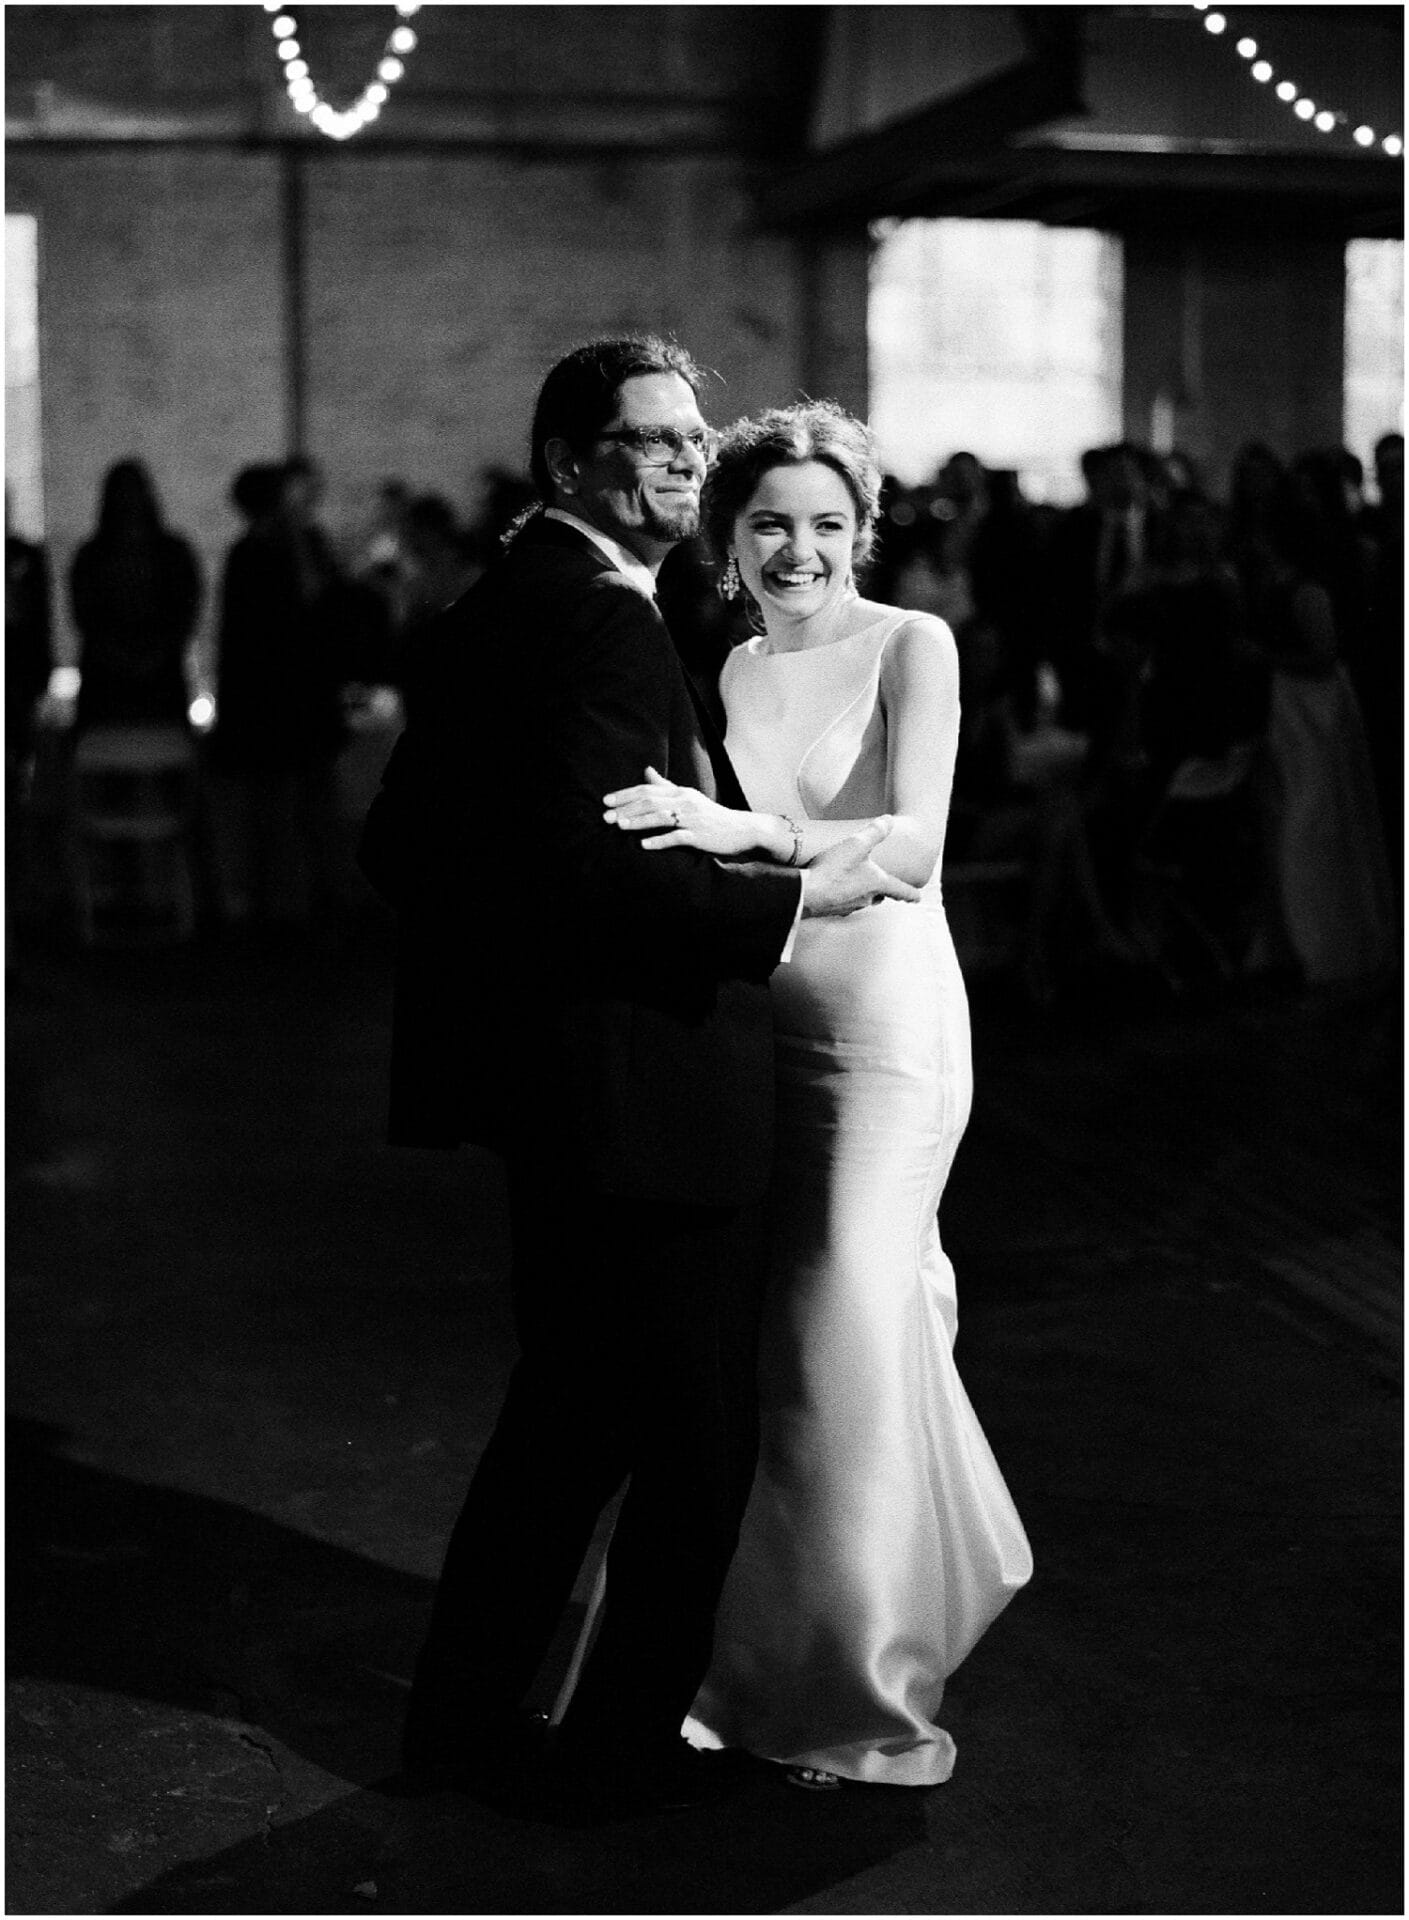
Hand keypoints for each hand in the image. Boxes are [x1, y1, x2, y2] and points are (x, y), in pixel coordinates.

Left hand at [603, 766, 765, 857]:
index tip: (606, 801)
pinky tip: (644, 845)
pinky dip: (659, 841)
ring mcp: (692, 818)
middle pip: (650, 801)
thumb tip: (646, 770)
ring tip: (619, 826)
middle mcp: (685, 801)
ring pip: (660, 817)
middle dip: (626, 808)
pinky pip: (676, 837)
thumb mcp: (688, 796)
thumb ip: (666, 786)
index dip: (625, 794)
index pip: (648, 789)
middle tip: (605, 817)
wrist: (742, 829)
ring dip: (638, 822)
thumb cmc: (711, 815)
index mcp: (680, 792)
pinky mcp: (699, 836)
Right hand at [800, 818, 922, 916]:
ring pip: (861, 900)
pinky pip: (843, 903)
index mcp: (877, 884)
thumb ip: (874, 832)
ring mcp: (849, 907)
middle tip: (882, 884)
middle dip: (881, 890)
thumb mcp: (856, 845)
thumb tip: (889, 820)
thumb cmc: (834, 870)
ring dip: (860, 892)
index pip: (901, 891)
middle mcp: (866, 899)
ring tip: (854, 881)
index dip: (911, 893)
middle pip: (880, 896)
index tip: (917, 898)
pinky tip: (832, 887)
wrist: (806, 893)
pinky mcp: (832, 910)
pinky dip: (842, 896)